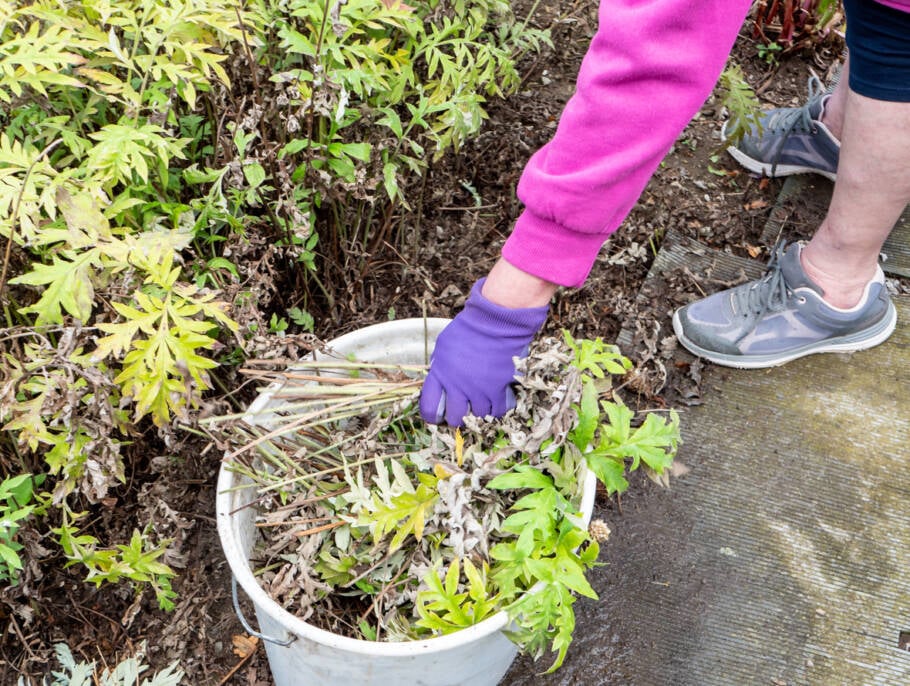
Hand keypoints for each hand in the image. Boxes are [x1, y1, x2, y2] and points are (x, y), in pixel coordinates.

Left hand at [419, 278, 548, 425]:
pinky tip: (497, 400)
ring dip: (479, 413)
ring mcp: (478, 390)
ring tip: (482, 402)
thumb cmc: (468, 329)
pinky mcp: (498, 389)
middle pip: (454, 419)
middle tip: (463, 411)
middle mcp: (457, 386)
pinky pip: (498, 411)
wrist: (495, 322)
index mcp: (440, 375)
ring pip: (477, 417)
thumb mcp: (443, 346)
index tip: (439, 415)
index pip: (429, 408)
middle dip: (458, 418)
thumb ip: (440, 367)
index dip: (433, 416)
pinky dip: (497, 409)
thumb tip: (440, 380)